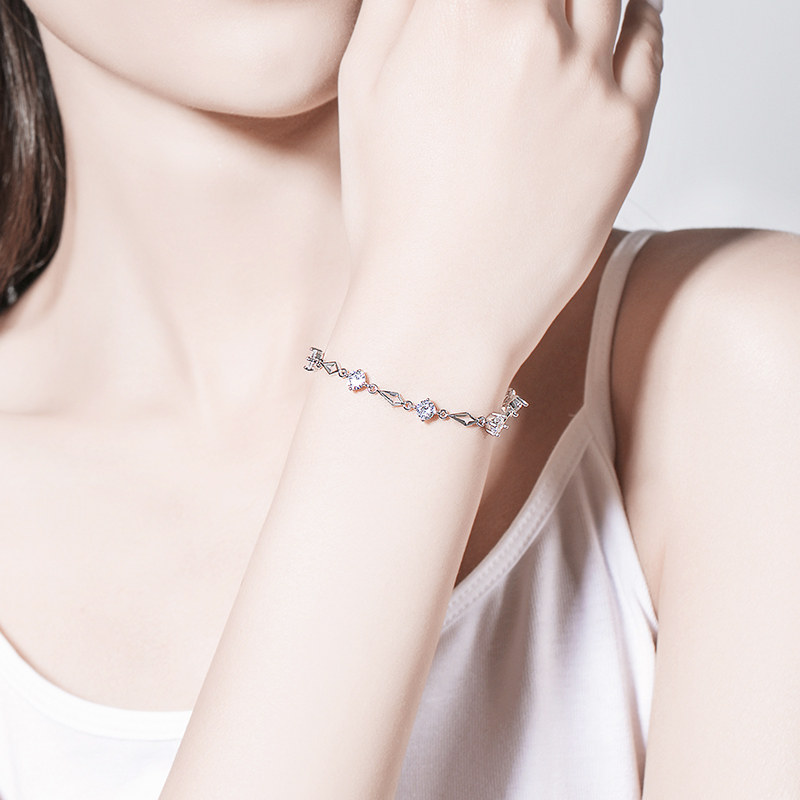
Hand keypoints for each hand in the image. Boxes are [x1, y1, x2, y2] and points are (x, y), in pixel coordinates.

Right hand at [337, 0, 662, 373]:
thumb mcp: (363, 84)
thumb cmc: (395, 210)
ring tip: (569, 8)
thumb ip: (399, 0)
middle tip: (530, 14)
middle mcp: (532, 29)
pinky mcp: (627, 127)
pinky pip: (651, 39)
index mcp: (460, 10)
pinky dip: (641, 11)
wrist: (444, 303)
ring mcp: (587, 78)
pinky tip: (626, 13)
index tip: (488, 3)